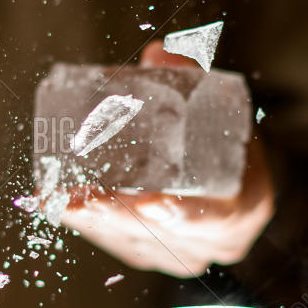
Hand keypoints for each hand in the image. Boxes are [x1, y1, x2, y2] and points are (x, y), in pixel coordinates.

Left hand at [59, 42, 275, 276]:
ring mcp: (182, 255)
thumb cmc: (227, 142)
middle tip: (81, 198)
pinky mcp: (153, 254)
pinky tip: (60, 207)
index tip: (150, 203)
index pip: (214, 217)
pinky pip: (118, 243)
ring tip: (60, 200)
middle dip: (117, 216)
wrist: (231, 181)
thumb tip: (159, 52)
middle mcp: (215, 244)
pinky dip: (89, 224)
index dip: (181, 213)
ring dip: (94, 220)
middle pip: (161, 234)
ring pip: (133, 241)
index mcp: (247, 208)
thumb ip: (193, 79)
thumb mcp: (223, 108)